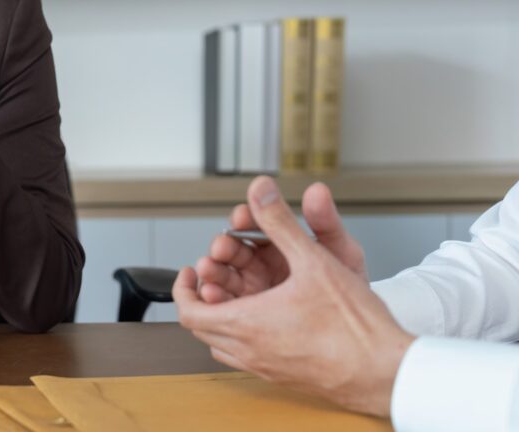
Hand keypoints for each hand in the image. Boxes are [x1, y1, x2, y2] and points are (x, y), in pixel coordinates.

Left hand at [173, 176, 414, 416]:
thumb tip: (259, 190)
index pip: (189, 312)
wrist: (384, 372)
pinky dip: (244, 336)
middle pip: (204, 327)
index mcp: (246, 323)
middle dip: (206, 296)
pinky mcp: (284, 378)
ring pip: (225, 345)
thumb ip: (280, 222)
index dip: (183, 289)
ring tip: (239, 293)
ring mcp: (265, 368)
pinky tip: (267, 317)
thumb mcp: (313, 260)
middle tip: (219, 274)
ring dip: (223, 317)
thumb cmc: (352, 322)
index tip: (192, 271)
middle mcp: (249, 351)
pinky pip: (247, 357)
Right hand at [195, 182, 367, 303]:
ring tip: (210, 271)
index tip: (241, 217)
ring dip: (213, 273)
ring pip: (223, 278)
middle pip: (232, 251)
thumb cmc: (352, 297)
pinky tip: (214, 296)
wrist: (357, 340)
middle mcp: (262, 268)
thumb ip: (325, 221)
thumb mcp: (340, 254)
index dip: (245, 219)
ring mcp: (252, 294)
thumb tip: (317, 190)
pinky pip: (224, 309)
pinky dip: (215, 301)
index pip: (255, 225)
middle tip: (221, 248)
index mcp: (281, 247)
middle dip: (223, 248)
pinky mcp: (247, 319)